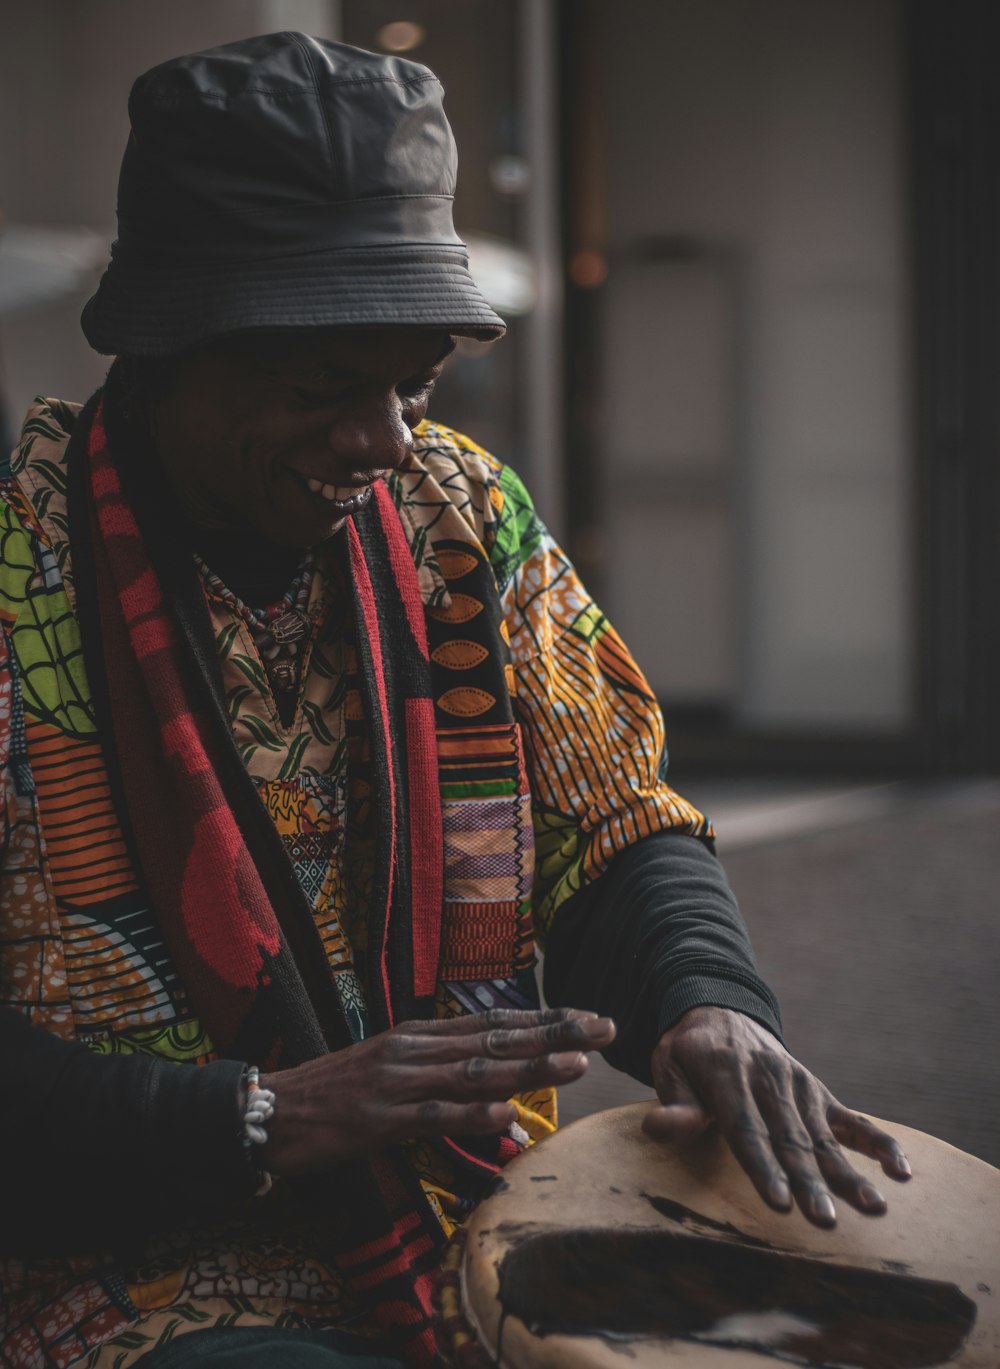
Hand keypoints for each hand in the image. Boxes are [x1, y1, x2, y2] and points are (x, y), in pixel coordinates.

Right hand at [261, 1007, 615, 1176]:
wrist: (270, 1111)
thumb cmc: (336, 1095)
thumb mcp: (393, 1073)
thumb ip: (442, 1075)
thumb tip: (498, 1090)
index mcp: (422, 1037)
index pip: (496, 1025)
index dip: (547, 1021)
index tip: (592, 1018)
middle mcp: (416, 1051)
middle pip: (497, 1042)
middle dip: (556, 1035)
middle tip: (606, 1029)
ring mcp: (398, 1084)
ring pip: (475, 1074)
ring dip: (529, 1069)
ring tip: (575, 1063)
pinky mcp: (377, 1120)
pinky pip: (432, 1118)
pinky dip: (472, 1117)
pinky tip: (507, 1117)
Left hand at [644, 1006, 910, 1227]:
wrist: (720, 1010)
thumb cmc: (688, 1053)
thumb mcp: (667, 1066)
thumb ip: (673, 1102)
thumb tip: (659, 1128)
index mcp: (727, 1072)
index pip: (746, 1127)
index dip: (761, 1165)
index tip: (777, 1201)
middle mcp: (769, 1077)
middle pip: (789, 1139)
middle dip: (807, 1182)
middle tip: (823, 1220)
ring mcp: (799, 1084)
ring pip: (823, 1137)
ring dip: (848, 1174)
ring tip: (872, 1208)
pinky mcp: (819, 1092)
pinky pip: (852, 1120)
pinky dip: (878, 1144)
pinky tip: (902, 1171)